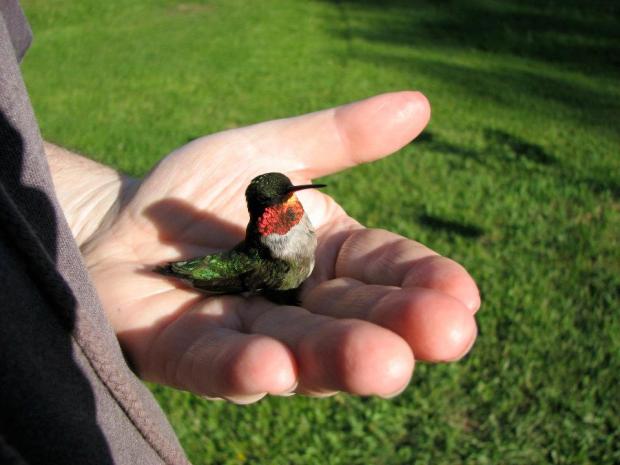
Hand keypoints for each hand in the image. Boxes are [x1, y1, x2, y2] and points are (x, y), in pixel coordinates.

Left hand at [82, 91, 479, 402]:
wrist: (118, 223)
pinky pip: (217, 365)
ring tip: (382, 365)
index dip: (422, 281)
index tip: (464, 295)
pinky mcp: (187, 353)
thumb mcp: (270, 152)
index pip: (381, 267)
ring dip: (337, 359)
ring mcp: (246, 334)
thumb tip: (419, 105)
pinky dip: (244, 369)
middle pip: (351, 316)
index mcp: (323, 254)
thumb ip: (338, 138)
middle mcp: (296, 303)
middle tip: (446, 335)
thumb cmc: (197, 192)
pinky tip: (274, 368)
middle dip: (396, 327)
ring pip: (298, 351)